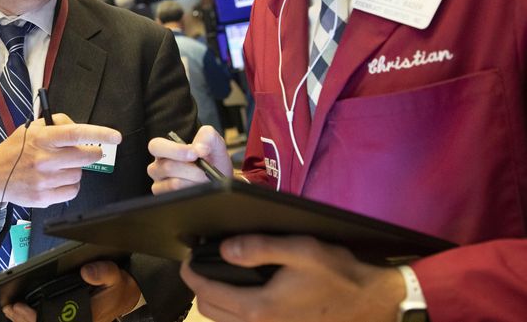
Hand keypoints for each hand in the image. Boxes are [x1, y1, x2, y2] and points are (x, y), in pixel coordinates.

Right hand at [0, 113, 121, 207]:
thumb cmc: (16, 149)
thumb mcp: (33, 128)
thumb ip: (58, 123)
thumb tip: (81, 129)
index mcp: (42, 138)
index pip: (76, 133)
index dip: (99, 134)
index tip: (116, 137)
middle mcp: (44, 158)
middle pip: (85, 157)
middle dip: (92, 153)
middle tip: (87, 152)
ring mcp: (44, 180)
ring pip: (80, 174)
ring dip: (77, 170)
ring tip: (62, 167)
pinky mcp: (44, 197)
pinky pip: (72, 191)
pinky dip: (71, 185)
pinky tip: (59, 180)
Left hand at [3, 260, 140, 321]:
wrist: (124, 295)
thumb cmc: (118, 288)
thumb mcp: (115, 276)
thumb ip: (103, 272)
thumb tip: (86, 271)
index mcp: (85, 317)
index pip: (54, 321)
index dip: (34, 317)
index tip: (21, 308)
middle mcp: (76, 321)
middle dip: (24, 320)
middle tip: (11, 308)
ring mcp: (72, 321)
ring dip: (26, 320)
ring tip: (12, 311)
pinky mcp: (68, 318)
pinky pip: (50, 321)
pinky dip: (33, 318)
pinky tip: (22, 313)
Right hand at [147, 125, 230, 193]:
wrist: (220, 175)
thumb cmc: (212, 158)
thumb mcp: (213, 141)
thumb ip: (206, 136)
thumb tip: (198, 148)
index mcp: (165, 149)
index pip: (156, 146)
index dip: (175, 150)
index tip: (194, 154)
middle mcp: (159, 166)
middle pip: (167, 167)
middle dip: (191, 169)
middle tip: (204, 169)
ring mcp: (160, 183)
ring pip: (173, 183)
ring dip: (194, 180)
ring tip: (204, 178)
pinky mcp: (166, 198)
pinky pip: (176, 196)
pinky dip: (192, 190)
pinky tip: (198, 186)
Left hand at [182, 235, 404, 321]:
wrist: (372, 304)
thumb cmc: (337, 273)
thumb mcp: (300, 249)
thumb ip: (259, 248)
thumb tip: (224, 249)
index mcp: (259, 308)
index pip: (207, 293)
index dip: (190, 274)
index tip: (186, 257)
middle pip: (210, 312)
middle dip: (199, 288)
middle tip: (202, 263)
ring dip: (215, 301)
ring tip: (219, 275)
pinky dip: (234, 312)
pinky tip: (242, 293)